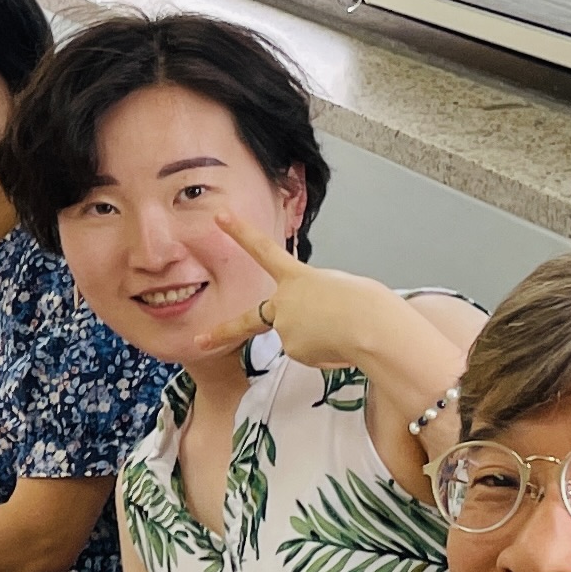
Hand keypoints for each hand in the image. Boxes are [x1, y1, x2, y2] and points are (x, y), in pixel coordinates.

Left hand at [217, 210, 408, 374]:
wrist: (369, 325)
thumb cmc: (365, 302)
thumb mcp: (338, 287)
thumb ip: (315, 298)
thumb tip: (312, 320)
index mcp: (297, 277)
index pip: (262, 249)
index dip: (240, 232)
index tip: (220, 217)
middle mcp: (284, 302)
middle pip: (248, 321)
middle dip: (221, 333)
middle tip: (201, 340)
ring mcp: (285, 328)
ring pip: (299, 339)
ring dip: (320, 339)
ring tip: (342, 331)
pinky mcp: (295, 351)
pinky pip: (311, 354)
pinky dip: (326, 353)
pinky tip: (339, 344)